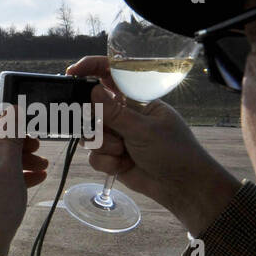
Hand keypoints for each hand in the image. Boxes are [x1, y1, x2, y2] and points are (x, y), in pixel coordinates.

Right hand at [67, 56, 239, 235]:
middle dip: (95, 121)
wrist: (181, 187)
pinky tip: (122, 166)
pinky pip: (94, 155)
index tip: (73, 73)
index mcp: (137, 99)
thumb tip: (92, 90)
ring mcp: (118, 136)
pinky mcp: (113, 157)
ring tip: (122, 152)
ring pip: (91, 134)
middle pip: (93, 108)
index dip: (91, 69)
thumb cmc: (174, 151)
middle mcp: (125, 115)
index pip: (112, 75)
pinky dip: (106, 162)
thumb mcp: (144, 129)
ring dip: (103, 145)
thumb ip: (115, 112)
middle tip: (106, 130)